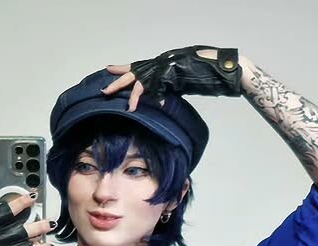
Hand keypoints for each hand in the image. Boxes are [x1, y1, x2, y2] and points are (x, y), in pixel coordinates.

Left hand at [102, 47, 241, 108]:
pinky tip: (132, 108)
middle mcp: (158, 65)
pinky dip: (141, 98)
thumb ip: (168, 87)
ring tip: (109, 96)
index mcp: (160, 66)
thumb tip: (160, 98)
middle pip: (133, 73)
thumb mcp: (180, 82)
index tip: (109, 69)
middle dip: (117, 80)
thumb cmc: (201, 74)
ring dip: (122, 89)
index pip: (139, 67)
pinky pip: (150, 88)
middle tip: (103, 89)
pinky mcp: (165, 75)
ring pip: (137, 79)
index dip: (124, 69)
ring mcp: (161, 69)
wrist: (214, 65)